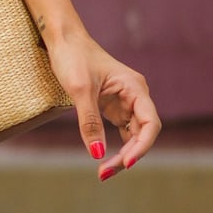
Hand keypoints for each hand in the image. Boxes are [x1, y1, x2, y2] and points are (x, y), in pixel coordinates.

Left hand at [44, 24, 159, 180]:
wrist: (62, 39)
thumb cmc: (73, 57)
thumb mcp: (80, 91)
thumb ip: (89, 123)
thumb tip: (97, 155)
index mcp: (135, 88)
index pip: (150, 124)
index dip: (142, 146)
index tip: (125, 163)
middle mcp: (135, 96)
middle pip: (142, 133)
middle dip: (127, 155)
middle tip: (104, 173)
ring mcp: (124, 101)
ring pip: (131, 135)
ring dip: (121, 154)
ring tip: (103, 171)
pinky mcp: (112, 106)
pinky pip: (119, 131)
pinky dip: (113, 145)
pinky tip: (103, 158)